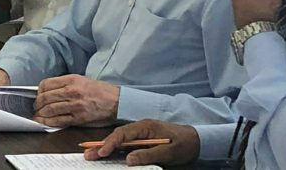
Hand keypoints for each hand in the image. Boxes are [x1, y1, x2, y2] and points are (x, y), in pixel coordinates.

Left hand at [33, 74, 118, 126]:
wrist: (115, 101)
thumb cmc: (98, 90)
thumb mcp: (81, 79)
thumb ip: (64, 83)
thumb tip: (47, 89)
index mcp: (71, 80)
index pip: (46, 84)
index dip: (38, 90)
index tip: (37, 94)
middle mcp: (72, 92)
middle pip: (45, 97)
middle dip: (37, 103)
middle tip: (35, 106)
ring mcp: (75, 105)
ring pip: (50, 109)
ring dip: (40, 113)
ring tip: (37, 114)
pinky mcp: (78, 118)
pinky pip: (58, 120)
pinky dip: (48, 122)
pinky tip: (43, 121)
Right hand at [83, 119, 198, 165]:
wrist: (198, 140)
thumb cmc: (184, 144)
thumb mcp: (168, 151)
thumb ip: (148, 154)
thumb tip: (128, 159)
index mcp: (145, 126)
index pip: (123, 134)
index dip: (110, 143)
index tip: (101, 152)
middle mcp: (140, 128)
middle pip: (117, 136)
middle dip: (101, 145)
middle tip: (87, 154)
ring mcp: (140, 134)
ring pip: (119, 140)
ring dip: (105, 148)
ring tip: (92, 155)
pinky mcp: (142, 140)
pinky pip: (125, 145)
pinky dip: (114, 150)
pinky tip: (106, 155)